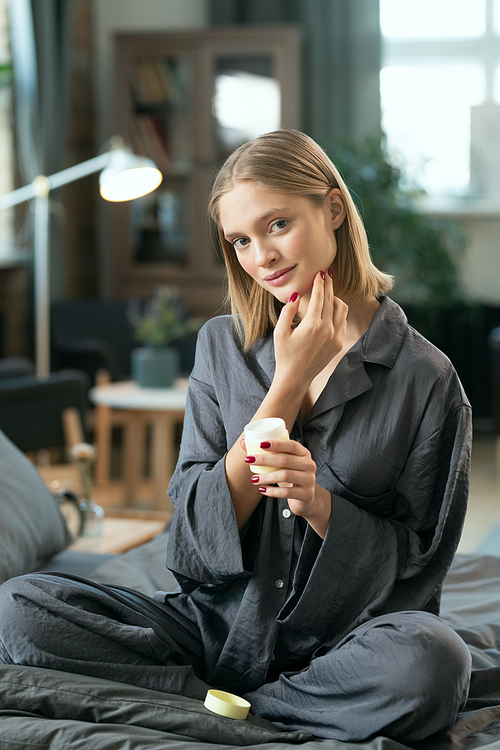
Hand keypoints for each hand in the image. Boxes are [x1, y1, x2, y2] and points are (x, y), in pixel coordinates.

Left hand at [245, 438, 323, 520]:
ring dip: (266, 477)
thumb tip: (243, 442)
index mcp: (304, 453)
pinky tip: (262, 489)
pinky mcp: (306, 494)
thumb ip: (265, 453)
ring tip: (253, 479)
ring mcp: (309, 480)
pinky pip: (286, 492)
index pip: (291, 445)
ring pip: (285, 476)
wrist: (305, 498)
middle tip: (249, 460)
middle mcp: (309, 464)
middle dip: (265, 459)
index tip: (260, 444)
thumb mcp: (281, 464)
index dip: (276, 444)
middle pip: (285, 460)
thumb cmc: (290, 476)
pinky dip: (272, 491)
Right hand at [273, 270, 347, 388]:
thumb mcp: (280, 332)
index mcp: (312, 325)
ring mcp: (335, 337)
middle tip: (327, 274)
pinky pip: (343, 322)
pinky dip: (338, 313)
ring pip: (342, 309)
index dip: (319, 283)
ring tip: (328, 293)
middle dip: (329, 285)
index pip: (320, 297)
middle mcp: (327, 330)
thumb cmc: (284, 354)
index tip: (319, 273)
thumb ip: (288, 311)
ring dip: (335, 298)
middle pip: (332, 300)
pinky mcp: (339, 344)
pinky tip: (330, 311)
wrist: (295, 377)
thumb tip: (297, 295)